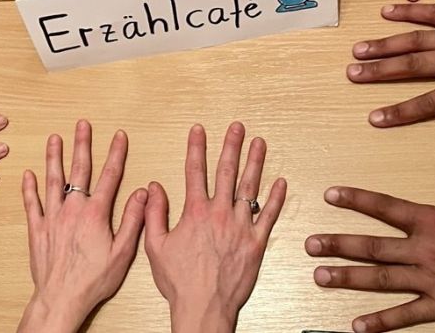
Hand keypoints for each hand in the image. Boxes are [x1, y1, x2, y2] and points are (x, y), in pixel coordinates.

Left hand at [18, 121, 147, 332]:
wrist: (62, 298)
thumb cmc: (94, 280)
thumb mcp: (123, 252)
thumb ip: (133, 220)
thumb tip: (143, 194)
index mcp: (96, 213)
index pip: (110, 176)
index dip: (116, 153)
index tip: (119, 136)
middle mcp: (73, 209)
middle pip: (79, 170)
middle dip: (82, 145)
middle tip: (82, 124)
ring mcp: (52, 218)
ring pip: (52, 180)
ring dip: (54, 158)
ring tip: (54, 138)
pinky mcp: (37, 229)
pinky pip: (32, 204)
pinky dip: (29, 188)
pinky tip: (27, 174)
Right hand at [145, 123, 286, 332]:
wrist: (204, 307)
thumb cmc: (180, 282)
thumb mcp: (155, 246)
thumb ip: (154, 214)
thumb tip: (154, 189)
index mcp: (195, 212)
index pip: (195, 171)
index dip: (196, 148)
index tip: (199, 130)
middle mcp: (219, 214)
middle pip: (226, 172)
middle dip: (231, 146)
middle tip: (237, 127)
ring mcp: (240, 227)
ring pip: (250, 188)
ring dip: (255, 162)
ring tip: (259, 143)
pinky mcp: (256, 243)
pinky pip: (269, 216)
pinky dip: (276, 198)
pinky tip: (281, 182)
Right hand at [347, 0, 434, 179]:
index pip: (429, 103)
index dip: (400, 111)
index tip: (374, 117)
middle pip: (412, 67)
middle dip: (379, 71)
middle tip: (352, 73)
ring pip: (416, 39)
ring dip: (386, 43)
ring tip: (359, 47)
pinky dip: (410, 10)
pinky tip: (388, 11)